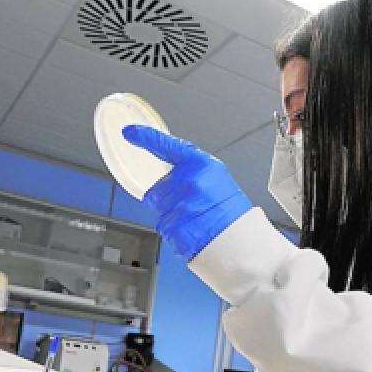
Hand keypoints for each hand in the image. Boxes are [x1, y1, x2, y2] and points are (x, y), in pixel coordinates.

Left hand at [122, 124, 252, 260]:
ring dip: (171, 216)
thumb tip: (168, 173)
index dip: (146, 138)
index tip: (129, 132)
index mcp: (201, 165)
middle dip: (166, 199)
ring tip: (193, 219)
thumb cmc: (230, 210)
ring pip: (159, 210)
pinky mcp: (177, 227)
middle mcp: (191, 182)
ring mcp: (183, 205)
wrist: (242, 239)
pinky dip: (174, 231)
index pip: (167, 147)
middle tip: (189, 206)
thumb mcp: (216, 178)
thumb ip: (191, 171)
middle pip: (156, 190)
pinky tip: (192, 230)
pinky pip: (164, 227)